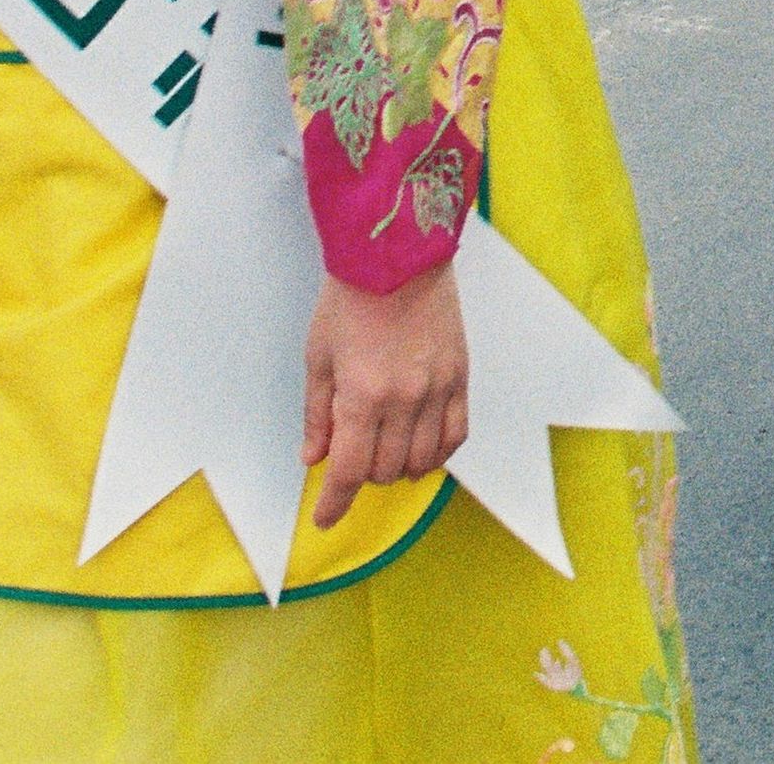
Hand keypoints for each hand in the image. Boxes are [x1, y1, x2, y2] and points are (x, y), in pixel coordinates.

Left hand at [304, 262, 469, 524]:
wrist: (398, 254)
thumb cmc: (352, 297)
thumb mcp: (318, 357)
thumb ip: (317, 414)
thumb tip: (313, 458)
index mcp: (361, 395)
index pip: (348, 472)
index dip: (334, 504)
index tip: (325, 519)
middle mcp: (403, 399)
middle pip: (384, 470)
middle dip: (361, 475)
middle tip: (350, 456)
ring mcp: (437, 390)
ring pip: (422, 461)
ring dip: (398, 467)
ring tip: (384, 450)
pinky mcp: (460, 377)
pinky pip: (456, 435)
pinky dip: (437, 452)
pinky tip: (421, 448)